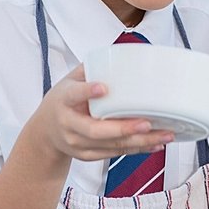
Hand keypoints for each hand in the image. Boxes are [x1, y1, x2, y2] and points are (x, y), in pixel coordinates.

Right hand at [26, 64, 174, 161]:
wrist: (44, 133)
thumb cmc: (62, 102)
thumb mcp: (69, 82)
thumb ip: (92, 69)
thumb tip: (121, 53)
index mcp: (64, 101)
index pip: (74, 95)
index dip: (88, 92)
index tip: (103, 87)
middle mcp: (69, 125)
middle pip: (96, 130)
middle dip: (123, 128)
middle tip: (146, 123)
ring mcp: (78, 143)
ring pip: (111, 146)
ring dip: (140, 142)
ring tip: (164, 134)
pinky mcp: (88, 155)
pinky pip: (115, 153)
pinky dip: (137, 150)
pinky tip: (155, 143)